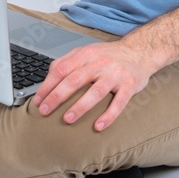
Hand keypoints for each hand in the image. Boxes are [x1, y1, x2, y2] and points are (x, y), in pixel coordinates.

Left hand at [33, 40, 155, 130]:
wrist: (140, 51)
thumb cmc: (109, 55)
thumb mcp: (87, 51)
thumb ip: (68, 61)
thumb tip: (48, 76)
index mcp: (86, 54)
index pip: (62, 69)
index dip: (48, 85)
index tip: (38, 100)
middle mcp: (100, 63)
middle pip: (75, 80)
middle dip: (58, 96)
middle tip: (45, 111)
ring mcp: (116, 74)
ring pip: (96, 91)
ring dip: (80, 106)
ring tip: (68, 119)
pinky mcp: (130, 85)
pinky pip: (119, 102)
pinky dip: (109, 115)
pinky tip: (99, 126)